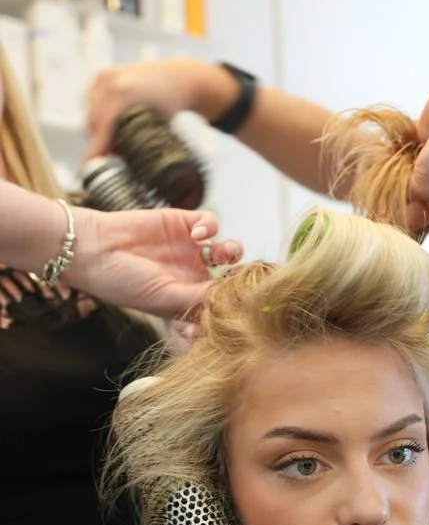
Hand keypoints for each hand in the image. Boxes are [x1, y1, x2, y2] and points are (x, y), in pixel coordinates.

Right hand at [69, 205, 242, 318]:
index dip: (236, 300)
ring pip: (226, 249)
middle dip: (239, 275)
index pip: (224, 301)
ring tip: (223, 253)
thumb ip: (198, 300)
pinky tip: (197, 234)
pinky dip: (210, 227)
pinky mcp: (182, 223)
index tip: (240, 300)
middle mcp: (193, 275)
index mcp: (189, 299)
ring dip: (232, 251)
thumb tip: (231, 299)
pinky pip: (209, 224)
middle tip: (236, 275)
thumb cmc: (123, 283)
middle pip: (231, 275)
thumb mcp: (164, 299)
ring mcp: (189, 249)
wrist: (92, 250)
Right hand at [84, 59, 228, 159]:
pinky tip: (113, 121)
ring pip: (91, 113)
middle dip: (100, 141)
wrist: (178, 77)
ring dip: (99, 129)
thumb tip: (114, 161)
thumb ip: (133, 144)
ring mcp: (106, 75)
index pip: (101, 129)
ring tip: (116, 138)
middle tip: (114, 154)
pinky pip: (92, 101)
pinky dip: (100, 114)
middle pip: (93, 122)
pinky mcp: (103, 74)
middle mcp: (111, 82)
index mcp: (124, 94)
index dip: (94, 152)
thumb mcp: (155, 129)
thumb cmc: (171, 106)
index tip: (86, 169)